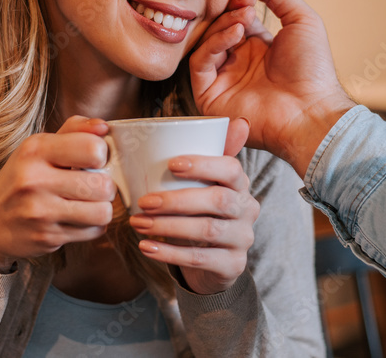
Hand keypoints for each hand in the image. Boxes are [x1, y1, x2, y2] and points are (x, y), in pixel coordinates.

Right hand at [0, 116, 116, 271]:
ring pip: (103, 211)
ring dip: (101, 208)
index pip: (93, 148)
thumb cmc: (19, 181)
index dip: (101, 155)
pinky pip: (94, 231)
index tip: (92, 160)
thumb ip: (73, 131)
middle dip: (106, 186)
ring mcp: (40, 212)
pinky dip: (92, 226)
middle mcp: (34, 180)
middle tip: (93, 186)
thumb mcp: (37, 148)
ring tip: (88, 204)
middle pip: (103, 184)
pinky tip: (77, 219)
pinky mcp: (47, 238)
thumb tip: (104, 127)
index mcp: (34, 150)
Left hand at [128, 119, 257, 294]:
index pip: (231, 169)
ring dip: (168, 226)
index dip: (203, 165)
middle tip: (144, 202)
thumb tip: (235, 120)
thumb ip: (209, 152)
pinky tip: (147, 247)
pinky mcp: (233, 265)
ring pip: (208, 230)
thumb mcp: (205, 182)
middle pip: (219, 200)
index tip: (171, 164)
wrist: (214, 258)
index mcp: (241, 183)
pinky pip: (201, 258)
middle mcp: (248, 209)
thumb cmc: (203, 210)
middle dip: (178, 200)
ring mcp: (243, 239)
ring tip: (138, 224)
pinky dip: (171, 253)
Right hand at [189, 0, 355, 176]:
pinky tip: (236, 34)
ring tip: (245, 18)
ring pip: (207, 41)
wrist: (311, 111)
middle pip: (219, 24)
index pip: (235, 14)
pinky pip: (200, 63)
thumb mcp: (302, 19)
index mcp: (258, 45)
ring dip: (224, 23)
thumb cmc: (313, 71)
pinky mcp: (210, 94)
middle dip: (230, 8)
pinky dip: (214, 43)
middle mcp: (238, 60)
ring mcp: (223, 77)